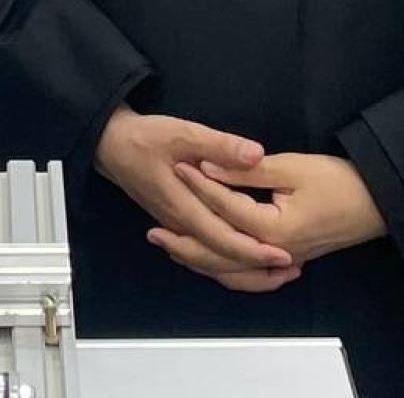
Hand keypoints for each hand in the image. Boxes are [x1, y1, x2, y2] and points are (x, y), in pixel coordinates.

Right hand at [94, 106, 295, 291]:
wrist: (111, 145)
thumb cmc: (144, 138)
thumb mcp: (182, 132)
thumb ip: (219, 145)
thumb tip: (255, 155)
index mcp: (183, 207)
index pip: (223, 240)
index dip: (254, 251)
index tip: (283, 255)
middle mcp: (180, 225)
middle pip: (220, 262)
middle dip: (257, 270)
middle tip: (292, 268)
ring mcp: (178, 228)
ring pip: (212, 263)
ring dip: (244, 271)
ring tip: (277, 271)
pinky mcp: (178, 225)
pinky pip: (205, 254)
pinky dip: (228, 263)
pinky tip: (246, 261)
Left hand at [162, 153, 386, 270]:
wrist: (378, 203)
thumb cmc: (340, 182)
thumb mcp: (293, 168)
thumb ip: (248, 169)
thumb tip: (210, 165)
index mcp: (274, 230)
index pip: (224, 207)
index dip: (199, 184)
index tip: (177, 166)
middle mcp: (274, 253)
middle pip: (218, 253)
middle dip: (184, 241)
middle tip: (153, 230)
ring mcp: (281, 261)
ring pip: (230, 270)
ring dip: (198, 259)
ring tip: (170, 246)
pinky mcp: (287, 258)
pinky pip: (246, 273)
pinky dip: (223, 268)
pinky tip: (208, 259)